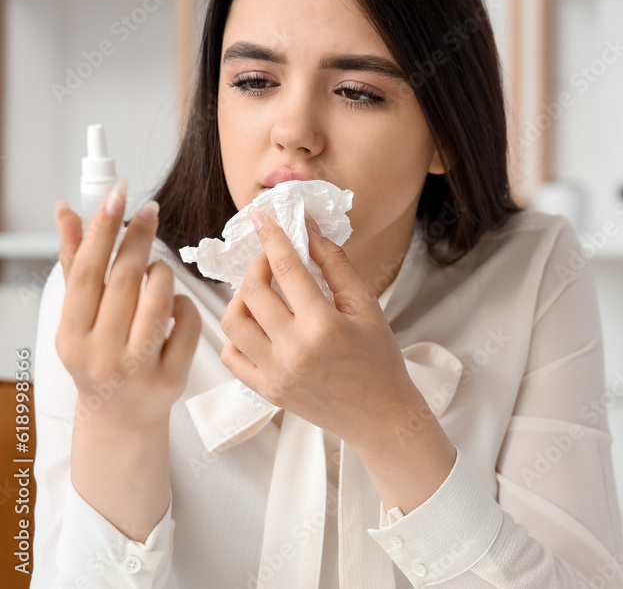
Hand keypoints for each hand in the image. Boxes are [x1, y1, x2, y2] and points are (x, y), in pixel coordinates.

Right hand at [53, 180, 201, 427]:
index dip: (102, 230)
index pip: (86, 273)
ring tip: (159, 267)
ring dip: (163, 273)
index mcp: (71, 335)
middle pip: (124, 283)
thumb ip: (75, 263)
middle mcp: (100, 354)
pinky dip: (185, 305)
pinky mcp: (171, 378)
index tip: (117, 194)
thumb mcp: (79, 317)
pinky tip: (176, 303)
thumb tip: (67, 211)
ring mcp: (137, 369)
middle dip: (138, 240)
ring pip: (158, 302)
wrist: (120, 417)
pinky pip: (187, 325)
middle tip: (150, 210)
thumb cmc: (99, 357)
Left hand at [219, 207, 418, 446]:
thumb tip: (309, 231)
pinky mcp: (266, 390)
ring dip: (241, 298)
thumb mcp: (367, 306)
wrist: (380, 415)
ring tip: (262, 293)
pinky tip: (256, 324)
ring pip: (232, 321)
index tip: (262, 216)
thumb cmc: (379, 360)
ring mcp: (275, 373)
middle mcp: (293, 350)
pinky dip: (236, 333)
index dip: (272, 237)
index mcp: (323, 326)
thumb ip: (336, 266)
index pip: (286, 269)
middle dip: (257, 264)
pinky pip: (231, 355)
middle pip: (252, 292)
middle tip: (271, 259)